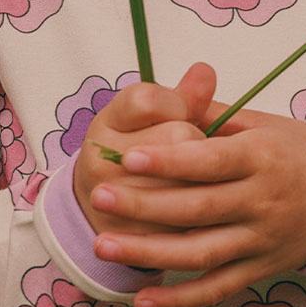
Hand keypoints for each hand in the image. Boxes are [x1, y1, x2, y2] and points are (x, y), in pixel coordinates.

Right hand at [73, 62, 217, 238]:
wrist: (99, 208)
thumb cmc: (134, 150)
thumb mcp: (147, 118)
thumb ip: (181, 96)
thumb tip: (206, 72)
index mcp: (108, 122)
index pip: (150, 99)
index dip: (177, 103)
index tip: (181, 111)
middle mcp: (103, 158)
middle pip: (177, 135)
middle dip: (196, 140)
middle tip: (191, 149)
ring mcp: (114, 201)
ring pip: (188, 179)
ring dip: (203, 178)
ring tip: (195, 179)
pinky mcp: (132, 235)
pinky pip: (187, 220)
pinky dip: (201, 216)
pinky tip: (198, 212)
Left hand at [91, 107, 305, 306]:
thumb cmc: (293, 149)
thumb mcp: (258, 121)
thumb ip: (209, 113)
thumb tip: (164, 98)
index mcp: (260, 157)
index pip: (209, 161)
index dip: (168, 161)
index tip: (128, 156)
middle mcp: (261, 202)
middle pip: (197, 208)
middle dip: (145, 205)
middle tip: (99, 195)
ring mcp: (260, 241)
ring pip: (201, 253)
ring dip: (150, 253)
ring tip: (105, 245)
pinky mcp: (259, 269)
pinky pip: (216, 288)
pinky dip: (179, 297)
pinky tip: (142, 297)